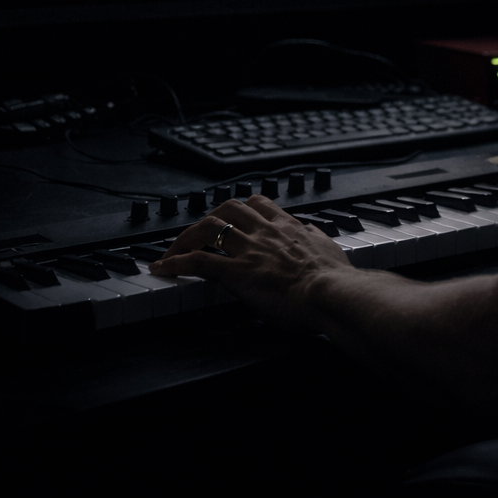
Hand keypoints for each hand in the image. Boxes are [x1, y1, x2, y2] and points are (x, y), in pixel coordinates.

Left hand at [149, 196, 351, 325]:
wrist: (332, 293)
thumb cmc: (335, 280)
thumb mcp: (329, 249)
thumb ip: (315, 238)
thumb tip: (311, 232)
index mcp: (288, 227)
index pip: (258, 204)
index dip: (240, 208)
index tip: (231, 217)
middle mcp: (265, 232)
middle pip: (227, 208)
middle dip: (208, 218)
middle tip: (196, 235)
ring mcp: (248, 250)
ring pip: (208, 229)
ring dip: (185, 239)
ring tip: (172, 251)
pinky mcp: (236, 272)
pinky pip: (197, 261)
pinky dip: (175, 262)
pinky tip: (162, 269)